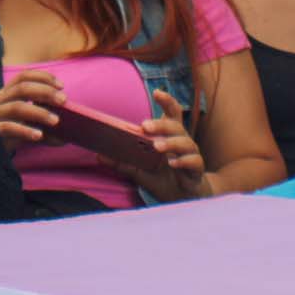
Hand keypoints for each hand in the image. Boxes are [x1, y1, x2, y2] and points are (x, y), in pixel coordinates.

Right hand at [0, 70, 65, 150]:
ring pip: (17, 107)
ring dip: (40, 112)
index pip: (23, 77)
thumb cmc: (2, 136)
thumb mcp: (21, 128)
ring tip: (56, 121)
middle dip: (45, 92)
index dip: (43, 77)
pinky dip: (25, 130)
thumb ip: (40, 128)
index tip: (61, 86)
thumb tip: (65, 137)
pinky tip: (39, 136)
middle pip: (22, 88)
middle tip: (64, 100)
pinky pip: (8, 127)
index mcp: (4, 95)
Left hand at [111, 89, 210, 203]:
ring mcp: (191, 156)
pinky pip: (194, 162)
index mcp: (170, 137)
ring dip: (171, 143)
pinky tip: (173, 164)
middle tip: (145, 126)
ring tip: (156, 146)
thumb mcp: (140, 172)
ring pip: (186, 143)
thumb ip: (123, 163)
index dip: (167, 101)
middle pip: (176, 126)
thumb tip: (99, 155)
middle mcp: (182, 143)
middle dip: (161, 124)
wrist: (184, 201)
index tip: (157, 92)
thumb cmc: (165, 180)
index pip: (172, 114)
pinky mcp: (196, 172)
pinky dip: (184, 161)